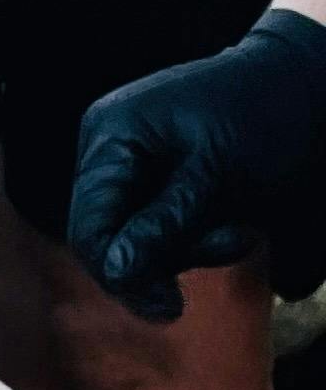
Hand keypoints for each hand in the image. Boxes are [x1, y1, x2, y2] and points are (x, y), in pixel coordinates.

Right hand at [67, 11, 325, 319]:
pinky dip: (187, 239)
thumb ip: (164, 224)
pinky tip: (226, 225)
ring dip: (184, 251)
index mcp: (113, 133)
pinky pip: (148, 229)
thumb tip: (116, 271)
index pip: (91, 228)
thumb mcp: (218, 174)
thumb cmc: (264, 115)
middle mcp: (104, 146)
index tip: (170, 307)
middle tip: (227, 250)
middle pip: (104, 239)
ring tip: (238, 232)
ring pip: (128, 241)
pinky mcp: (143, 178)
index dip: (122, 274)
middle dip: (162, 260)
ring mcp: (121, 162)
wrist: (297, 82)